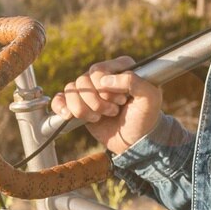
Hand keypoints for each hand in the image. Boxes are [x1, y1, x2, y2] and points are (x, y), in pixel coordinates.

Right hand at [50, 56, 164, 154]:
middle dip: (97, 102)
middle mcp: (103, 76)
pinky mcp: (79, 104)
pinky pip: (60, 99)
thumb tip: (104, 81)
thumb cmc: (145, 118)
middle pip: (83, 81)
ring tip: (100, 117)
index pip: (98, 70)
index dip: (105, 88)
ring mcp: (89, 90)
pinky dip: (61, 107)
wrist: (136, 142)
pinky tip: (69, 116)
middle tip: (113, 111)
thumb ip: (134, 82)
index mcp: (120, 68)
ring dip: (85, 109)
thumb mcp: (150, 98)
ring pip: (71, 90)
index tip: (121, 100)